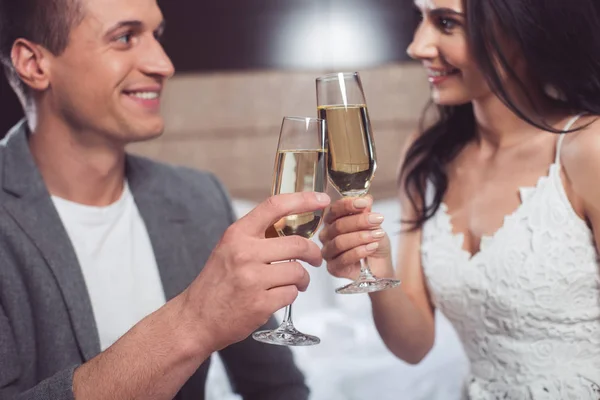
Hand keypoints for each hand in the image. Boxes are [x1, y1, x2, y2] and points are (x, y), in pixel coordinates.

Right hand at [181, 192, 329, 350]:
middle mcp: (245, 253)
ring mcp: (252, 279)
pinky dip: (290, 295)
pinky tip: (278, 296)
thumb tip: (291, 226)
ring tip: (296, 283)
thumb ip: (256, 236)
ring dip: (303, 279)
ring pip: (298, 271)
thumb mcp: (229, 248)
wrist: (196, 318)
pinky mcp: (260, 303)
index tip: (321, 200)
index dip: (303, 200)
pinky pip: (291, 294)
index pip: (275, 206)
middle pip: (298, 244)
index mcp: (237, 234)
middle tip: (316, 258)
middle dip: (313, 253)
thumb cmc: (216, 283)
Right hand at [319, 196, 391, 279]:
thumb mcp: (374, 225)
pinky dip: (359, 252)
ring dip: (360, 237)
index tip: (364, 203)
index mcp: (333, 221)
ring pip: (339, 242)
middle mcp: (327, 235)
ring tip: (378, 235)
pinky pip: (343, 259)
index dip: (348, 205)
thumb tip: (366, 198)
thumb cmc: (373, 243)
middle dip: (360, 221)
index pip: (334, 210)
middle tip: (378, 219)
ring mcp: (328, 252)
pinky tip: (372, 247)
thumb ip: (367, 213)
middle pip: (338, 226)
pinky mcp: (333, 268)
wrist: (380, 266)